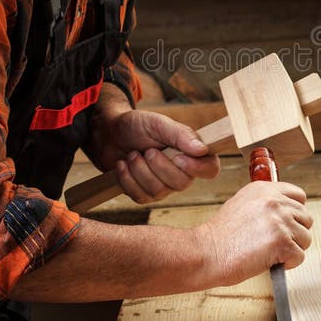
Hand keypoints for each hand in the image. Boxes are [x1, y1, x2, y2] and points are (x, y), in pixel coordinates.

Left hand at [103, 109, 220, 202]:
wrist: (109, 134)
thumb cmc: (138, 126)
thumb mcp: (159, 124)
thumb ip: (181, 135)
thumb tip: (202, 150)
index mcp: (192, 153)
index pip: (210, 169)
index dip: (198, 168)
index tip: (178, 158)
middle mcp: (182, 172)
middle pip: (182, 184)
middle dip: (159, 167)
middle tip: (148, 150)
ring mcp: (163, 186)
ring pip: (159, 191)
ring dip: (140, 171)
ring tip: (133, 154)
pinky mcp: (144, 194)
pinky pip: (140, 197)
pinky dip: (127, 179)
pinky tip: (123, 165)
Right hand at [194, 180, 311, 286]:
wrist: (207, 252)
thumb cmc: (220, 236)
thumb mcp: (242, 204)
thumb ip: (265, 203)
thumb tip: (287, 213)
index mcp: (265, 189)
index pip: (299, 195)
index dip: (295, 213)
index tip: (286, 224)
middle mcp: (274, 201)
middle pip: (306, 218)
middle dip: (294, 234)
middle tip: (273, 243)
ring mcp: (280, 221)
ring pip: (305, 238)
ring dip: (291, 249)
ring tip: (268, 252)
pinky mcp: (282, 242)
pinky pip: (299, 256)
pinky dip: (287, 264)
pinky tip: (268, 261)